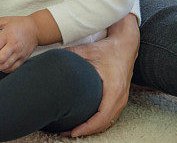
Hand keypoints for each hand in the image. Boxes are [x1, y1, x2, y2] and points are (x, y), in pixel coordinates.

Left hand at [0, 16, 38, 72]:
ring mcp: (19, 53)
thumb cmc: (20, 24)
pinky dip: (5, 70)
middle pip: (0, 58)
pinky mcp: (23, 58)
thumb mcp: (4, 20)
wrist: (36, 29)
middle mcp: (14, 46)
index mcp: (8, 35)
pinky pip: (13, 68)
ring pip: (6, 65)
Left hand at [60, 14, 138, 136]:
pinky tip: (85, 122)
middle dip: (86, 131)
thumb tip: (50, 59)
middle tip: (66, 133)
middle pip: (104, 124)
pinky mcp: (120, 97)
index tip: (73, 132)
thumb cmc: (108, 48)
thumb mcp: (88, 50)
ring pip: (108, 122)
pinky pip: (110, 116)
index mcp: (114, 89)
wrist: (127, 44)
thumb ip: (69, 55)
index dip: (87, 127)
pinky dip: (98, 122)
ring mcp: (122, 99)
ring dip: (92, 128)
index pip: (101, 117)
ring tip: (73, 130)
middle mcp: (120, 97)